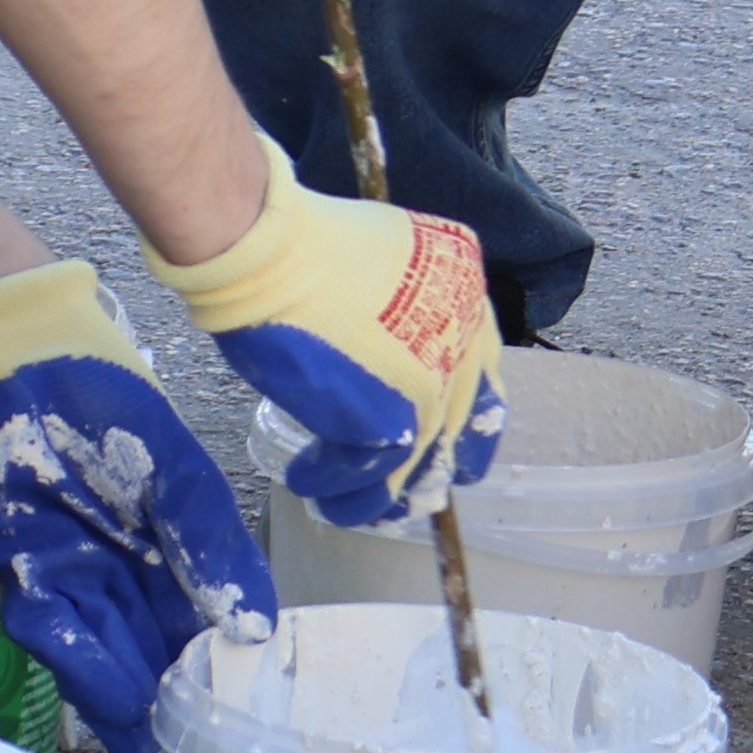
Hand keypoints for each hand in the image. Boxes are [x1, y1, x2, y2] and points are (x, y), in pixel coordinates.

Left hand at [0, 273, 277, 752]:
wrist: (29, 362)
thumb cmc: (109, 408)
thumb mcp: (184, 480)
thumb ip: (215, 550)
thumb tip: (256, 628)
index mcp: (161, 559)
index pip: (191, 634)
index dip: (208, 686)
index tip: (233, 738)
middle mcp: (113, 580)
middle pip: (142, 660)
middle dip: (162, 721)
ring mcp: (63, 579)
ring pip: (99, 658)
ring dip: (124, 709)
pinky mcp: (16, 571)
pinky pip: (52, 628)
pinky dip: (84, 664)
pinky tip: (116, 698)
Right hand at [146, 155, 508, 527]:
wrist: (271, 253)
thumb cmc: (304, 249)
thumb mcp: (385, 260)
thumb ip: (405, 304)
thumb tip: (391, 354)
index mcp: (465, 295)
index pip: (482, 375)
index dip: (458, 418)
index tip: (437, 443)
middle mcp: (462, 343)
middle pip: (458, 430)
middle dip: (426, 472)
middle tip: (395, 493)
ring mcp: (430, 387)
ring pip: (415, 467)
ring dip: (377, 496)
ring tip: (341, 502)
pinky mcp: (389, 423)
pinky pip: (369, 479)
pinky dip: (338, 491)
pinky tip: (308, 480)